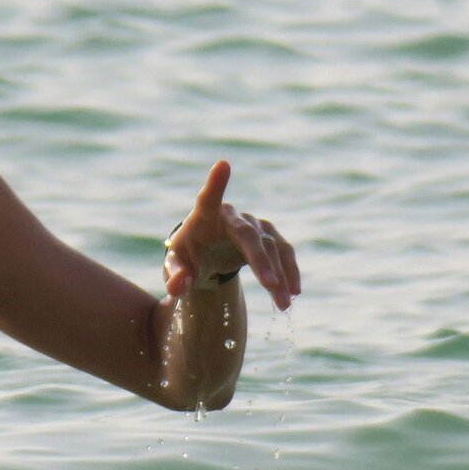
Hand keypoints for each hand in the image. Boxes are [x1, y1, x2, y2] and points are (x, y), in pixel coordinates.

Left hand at [162, 160, 301, 310]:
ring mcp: (254, 224)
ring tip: (284, 304)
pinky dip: (290, 271)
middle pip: (249, 236)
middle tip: (271, 287)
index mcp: (204, 215)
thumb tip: (177, 288)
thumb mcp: (176, 266)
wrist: (206, 253)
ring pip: (272, 246)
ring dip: (281, 275)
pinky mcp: (268, 235)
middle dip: (261, 261)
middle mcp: (232, 216)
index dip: (216, 182)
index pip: (208, 198)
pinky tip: (293, 292)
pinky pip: (283, 252)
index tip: (222, 165)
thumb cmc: (187, 255)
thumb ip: (175, 276)